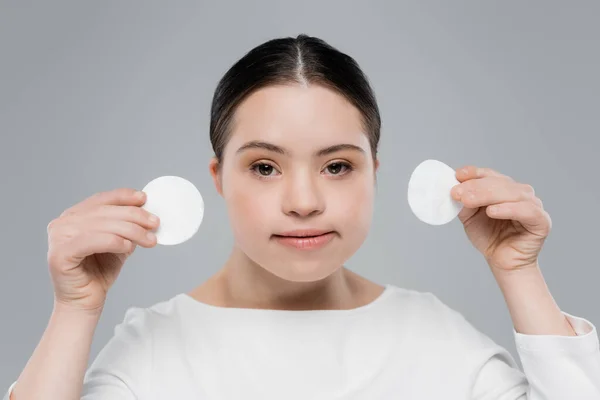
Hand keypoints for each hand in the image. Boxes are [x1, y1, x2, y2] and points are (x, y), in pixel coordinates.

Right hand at [47, 188, 159, 312]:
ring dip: (131, 230)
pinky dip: (113, 241)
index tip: (144, 198)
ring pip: (101, 225)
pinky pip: (92, 241)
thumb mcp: (118, 243)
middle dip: (134, 216)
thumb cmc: (99, 272)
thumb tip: (147, 214)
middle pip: (104, 212)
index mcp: (74, 216)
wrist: (85, 302)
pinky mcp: (60, 254)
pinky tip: (128, 247)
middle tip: (155, 223)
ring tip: (149, 239)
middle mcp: (62, 223)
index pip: (101, 199)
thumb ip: (126, 227)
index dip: (123, 196)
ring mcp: (58, 238)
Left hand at [451, 166, 551, 272]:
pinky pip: (527, 211)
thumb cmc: (489, 237)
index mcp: (505, 188)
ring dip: (487, 195)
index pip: (490, 175)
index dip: (475, 173)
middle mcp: (521, 193)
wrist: (502, 262)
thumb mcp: (470, 217)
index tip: (458, 175)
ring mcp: (534, 205)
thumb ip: (465, 203)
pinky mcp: (541, 221)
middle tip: (457, 193)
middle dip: (476, 186)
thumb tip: (456, 189)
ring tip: (468, 200)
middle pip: (500, 183)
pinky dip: (508, 209)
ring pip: (512, 193)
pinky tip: (492, 211)